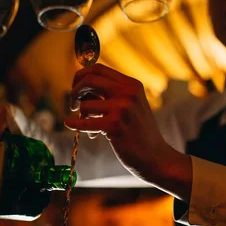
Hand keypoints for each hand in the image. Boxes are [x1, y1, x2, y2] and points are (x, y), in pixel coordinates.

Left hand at [65, 64, 190, 197]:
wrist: (156, 157)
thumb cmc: (139, 133)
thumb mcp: (131, 106)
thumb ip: (111, 94)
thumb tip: (81, 87)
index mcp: (132, 85)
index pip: (99, 68)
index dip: (81, 76)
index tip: (76, 87)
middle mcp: (128, 92)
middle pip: (89, 79)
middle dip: (75, 90)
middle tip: (73, 103)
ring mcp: (122, 108)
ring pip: (85, 104)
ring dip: (81, 115)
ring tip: (89, 125)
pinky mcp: (115, 126)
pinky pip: (85, 122)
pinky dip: (74, 123)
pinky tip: (69, 123)